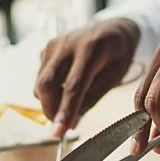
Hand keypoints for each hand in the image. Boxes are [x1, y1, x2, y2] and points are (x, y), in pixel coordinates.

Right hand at [34, 18, 140, 137]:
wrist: (113, 27)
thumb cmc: (118, 53)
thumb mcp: (115, 76)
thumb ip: (92, 98)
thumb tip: (71, 122)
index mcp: (91, 49)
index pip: (73, 86)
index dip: (64, 111)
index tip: (58, 133)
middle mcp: (68, 44)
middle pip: (47, 84)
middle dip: (50, 110)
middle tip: (62, 125)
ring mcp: (55, 44)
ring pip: (40, 82)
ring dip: (49, 102)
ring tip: (68, 105)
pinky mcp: (47, 48)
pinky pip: (41, 76)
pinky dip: (49, 90)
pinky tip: (65, 88)